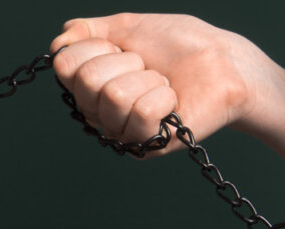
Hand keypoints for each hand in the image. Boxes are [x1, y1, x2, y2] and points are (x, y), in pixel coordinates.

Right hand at [50, 13, 274, 150]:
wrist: (225, 63)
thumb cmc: (182, 46)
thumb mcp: (130, 27)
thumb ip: (91, 30)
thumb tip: (60, 38)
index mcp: (91, 85)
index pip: (65, 65)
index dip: (96, 47)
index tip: (122, 47)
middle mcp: (99, 111)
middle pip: (87, 81)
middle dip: (125, 62)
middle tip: (147, 66)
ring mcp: (120, 131)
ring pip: (113, 97)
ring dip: (147, 79)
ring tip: (162, 83)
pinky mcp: (145, 145)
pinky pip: (140, 113)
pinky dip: (163, 97)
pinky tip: (173, 101)